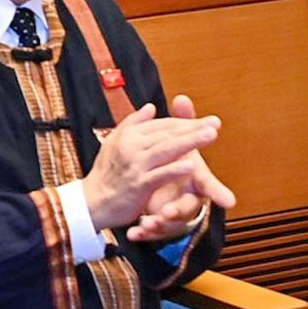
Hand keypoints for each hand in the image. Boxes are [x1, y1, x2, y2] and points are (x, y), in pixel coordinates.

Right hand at [81, 98, 231, 234]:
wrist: (92, 201)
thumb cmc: (106, 173)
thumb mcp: (114, 142)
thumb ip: (133, 123)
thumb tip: (151, 107)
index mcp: (128, 135)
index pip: (162, 125)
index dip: (186, 122)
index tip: (207, 121)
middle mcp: (131, 146)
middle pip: (167, 133)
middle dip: (193, 127)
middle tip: (215, 123)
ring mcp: (135, 165)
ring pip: (166, 150)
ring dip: (190, 141)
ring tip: (210, 135)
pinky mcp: (139, 185)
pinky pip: (160, 175)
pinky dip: (175, 169)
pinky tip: (191, 165)